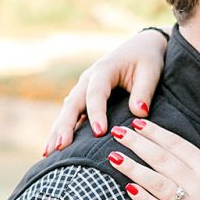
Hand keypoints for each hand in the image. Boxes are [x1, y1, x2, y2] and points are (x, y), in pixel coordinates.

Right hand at [45, 28, 168, 153]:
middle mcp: (87, 79)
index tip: (99, 133)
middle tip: (60, 147)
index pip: (96, 93)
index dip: (96, 112)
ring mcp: (83, 89)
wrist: (140, 47)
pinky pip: (71, 116)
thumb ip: (144, 92)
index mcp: (104, 70)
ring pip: (67, 111)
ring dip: (57, 131)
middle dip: (65, 126)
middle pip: (72, 104)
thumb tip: (139, 113)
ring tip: (48, 152)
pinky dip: (62, 130)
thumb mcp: (150, 71)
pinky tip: (54, 149)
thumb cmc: (146, 59)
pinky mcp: (84, 99)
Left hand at [110, 119, 199, 199]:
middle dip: (138, 143)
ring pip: (157, 182)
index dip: (155, 133)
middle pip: (162, 159)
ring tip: (115, 157)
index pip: (177, 146)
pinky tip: (128, 190)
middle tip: (117, 132)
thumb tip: (192, 156)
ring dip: (133, 168)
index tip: (138, 123)